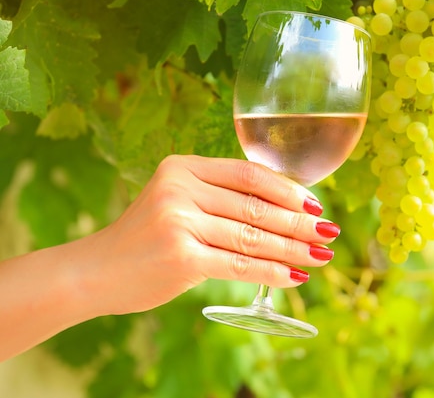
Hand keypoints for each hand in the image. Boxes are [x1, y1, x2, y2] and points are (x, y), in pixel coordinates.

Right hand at [80, 155, 338, 315]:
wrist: (96, 271)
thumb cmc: (145, 238)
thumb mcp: (177, 203)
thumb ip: (220, 199)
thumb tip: (285, 210)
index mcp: (182, 167)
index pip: (249, 174)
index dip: (288, 189)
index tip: (314, 204)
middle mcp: (180, 188)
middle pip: (256, 206)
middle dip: (299, 222)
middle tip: (328, 232)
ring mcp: (179, 222)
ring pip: (253, 236)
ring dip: (293, 248)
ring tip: (320, 255)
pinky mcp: (182, 257)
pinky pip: (240, 264)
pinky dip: (272, 271)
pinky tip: (296, 276)